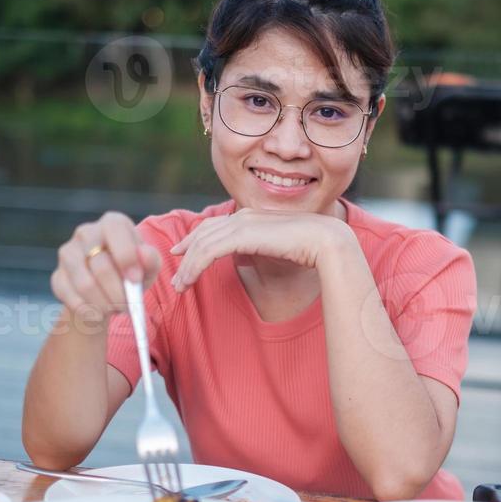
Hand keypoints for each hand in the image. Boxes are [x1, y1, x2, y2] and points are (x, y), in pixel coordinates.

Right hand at [51, 212, 160, 317]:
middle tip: (128, 307)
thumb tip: (144, 255)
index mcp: (112, 223)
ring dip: (105, 304)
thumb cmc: (132, 272)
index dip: (126, 257)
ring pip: (86, 285)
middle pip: (101, 265)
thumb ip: (151, 259)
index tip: (136, 280)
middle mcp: (87, 232)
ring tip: (116, 308)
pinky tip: (99, 312)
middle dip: (118, 292)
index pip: (115, 230)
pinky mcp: (58, 276)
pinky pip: (72, 298)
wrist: (108, 288)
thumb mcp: (148, 267)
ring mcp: (68, 253)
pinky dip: (89, 311)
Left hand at [169, 208, 349, 291]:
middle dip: (186, 253)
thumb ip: (257, 249)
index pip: (214, 225)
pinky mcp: (241, 235)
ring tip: (179, 286)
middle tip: (175, 274)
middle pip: (203, 233)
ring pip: (202, 244)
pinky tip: (188, 281)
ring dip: (187, 266)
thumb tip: (245, 259)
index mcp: (250, 216)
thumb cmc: (307, 248)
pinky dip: (194, 267)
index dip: (195, 239)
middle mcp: (242, 216)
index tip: (182, 253)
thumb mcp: (275, 247)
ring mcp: (241, 223)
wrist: (325, 241)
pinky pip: (208, 252)